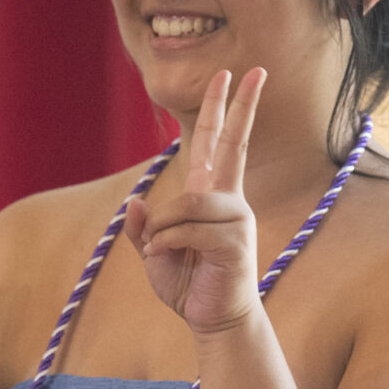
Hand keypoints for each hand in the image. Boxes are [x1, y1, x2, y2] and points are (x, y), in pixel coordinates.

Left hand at [127, 68, 266, 333]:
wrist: (212, 319)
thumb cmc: (187, 284)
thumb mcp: (153, 253)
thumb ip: (142, 228)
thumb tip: (135, 201)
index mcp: (211, 197)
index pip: (219, 143)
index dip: (223, 109)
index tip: (233, 75)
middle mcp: (228, 201)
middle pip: (233, 145)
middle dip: (241, 106)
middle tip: (252, 68)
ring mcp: (236, 220)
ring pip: (189, 201)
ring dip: (164, 227)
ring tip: (162, 250)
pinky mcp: (235, 243)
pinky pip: (189, 229)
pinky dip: (167, 243)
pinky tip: (168, 258)